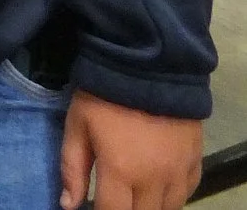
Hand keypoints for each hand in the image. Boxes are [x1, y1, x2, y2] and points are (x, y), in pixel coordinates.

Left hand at [61, 91, 199, 209]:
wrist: (148, 67)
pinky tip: (158, 187)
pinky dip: (171, 197)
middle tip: (114, 197)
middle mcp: (154, 180)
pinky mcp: (195, 162)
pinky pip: (186, 194)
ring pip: (168, 209)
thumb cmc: (104, 97)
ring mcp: (178, 173)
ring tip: (134, 194)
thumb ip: (72, 167)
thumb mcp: (77, 126)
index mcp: (121, 171)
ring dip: (149, 206)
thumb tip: (68, 204)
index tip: (95, 205)